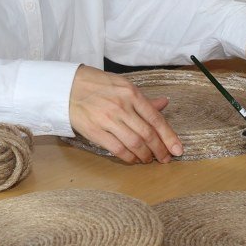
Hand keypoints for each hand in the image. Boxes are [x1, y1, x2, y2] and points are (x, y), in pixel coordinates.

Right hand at [69, 65, 183, 163]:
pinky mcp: (95, 131)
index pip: (156, 119)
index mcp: (131, 93)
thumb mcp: (123, 86)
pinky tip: (133, 160)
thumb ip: (144, 99)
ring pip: (134, 143)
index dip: (169, 137)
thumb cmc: (98, 85)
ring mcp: (108, 119)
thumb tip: (164, 104)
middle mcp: (122, 106)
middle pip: (148, 134)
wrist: (68, 87)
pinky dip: (129, 157)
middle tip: (165, 159)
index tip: (177, 149)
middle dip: (160, 150)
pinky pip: (117, 149)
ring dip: (145, 155)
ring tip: (149, 160)